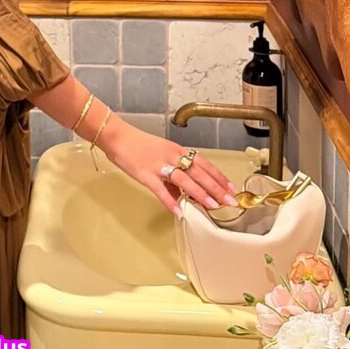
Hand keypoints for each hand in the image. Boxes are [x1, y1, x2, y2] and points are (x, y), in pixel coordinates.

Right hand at [100, 121, 237, 216]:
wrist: (118, 136)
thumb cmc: (139, 144)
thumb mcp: (162, 154)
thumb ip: (174, 175)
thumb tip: (183, 195)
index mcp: (177, 150)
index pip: (204, 163)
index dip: (219, 176)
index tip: (231, 188)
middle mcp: (171, 156)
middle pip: (199, 172)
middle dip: (216, 187)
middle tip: (230, 200)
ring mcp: (159, 165)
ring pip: (184, 180)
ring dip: (199, 193)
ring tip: (211, 205)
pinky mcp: (146, 174)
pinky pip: (160, 190)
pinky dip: (170, 201)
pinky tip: (178, 211)